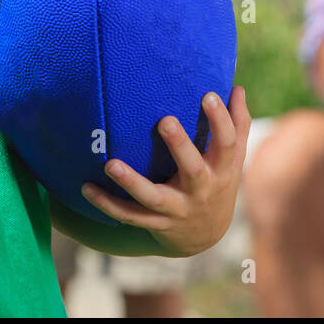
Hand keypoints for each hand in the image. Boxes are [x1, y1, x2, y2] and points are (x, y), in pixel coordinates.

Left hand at [80, 87, 249, 257]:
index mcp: (222, 170)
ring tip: (110, 164)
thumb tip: (237, 87)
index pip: (227, 144)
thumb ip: (237, 124)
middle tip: (165, 121)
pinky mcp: (157, 224)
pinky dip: (108, 204)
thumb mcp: (233, 158)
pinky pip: (130, 215)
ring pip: (153, 198)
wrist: (206, 235)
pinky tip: (86, 187)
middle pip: (192, 169)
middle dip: (180, 146)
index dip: (220, 121)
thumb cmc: (218, 182)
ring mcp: (177, 209)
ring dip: (131, 182)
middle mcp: (201, 190)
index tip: (208, 95)